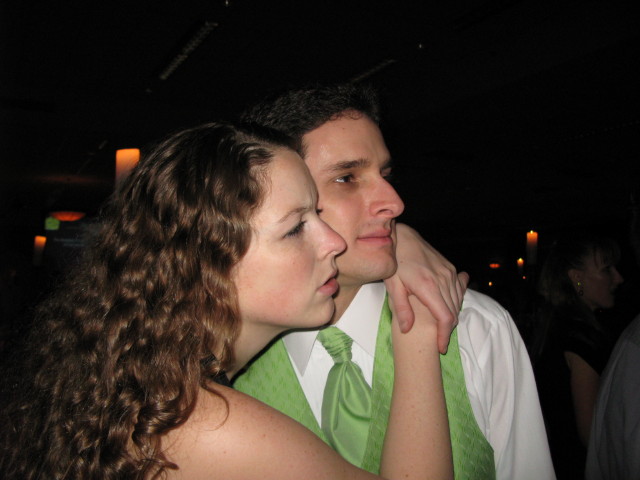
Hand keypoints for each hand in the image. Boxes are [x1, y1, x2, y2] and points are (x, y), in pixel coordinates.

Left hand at [385, 223, 468, 352]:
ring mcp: (449, 272)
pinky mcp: (449, 268)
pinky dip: (454, 302)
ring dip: (451, 316)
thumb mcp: (393, 286)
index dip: (444, 335)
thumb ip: (401, 308)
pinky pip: (457, 290)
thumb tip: (407, 329)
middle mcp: (443, 279)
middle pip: (453, 312)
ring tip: (440, 327)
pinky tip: (446, 308)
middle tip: (438, 341)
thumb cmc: (395, 262)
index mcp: (429, 287)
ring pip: (457, 302)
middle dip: (447, 329)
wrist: (402, 237)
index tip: (440, 347)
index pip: (445, 318)